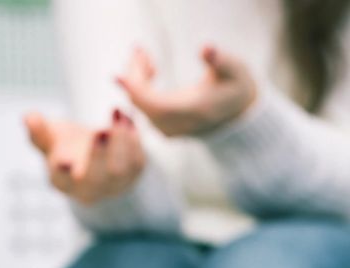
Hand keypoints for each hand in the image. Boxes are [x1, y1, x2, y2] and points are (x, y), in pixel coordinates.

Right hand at [24, 109, 145, 205]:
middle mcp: (88, 189)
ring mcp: (113, 186)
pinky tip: (127, 117)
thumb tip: (27, 117)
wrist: (95, 153)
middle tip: (100, 130)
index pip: (61, 179)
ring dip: (120, 140)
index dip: (62, 170)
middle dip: (98, 154)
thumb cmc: (67, 145)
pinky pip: (137, 160)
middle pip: (95, 178)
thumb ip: (39, 129)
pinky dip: (133, 137)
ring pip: (121, 170)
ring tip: (117, 113)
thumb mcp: (51, 137)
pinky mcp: (133, 176)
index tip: (64, 159)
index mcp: (63, 181)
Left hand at [117, 46, 256, 135]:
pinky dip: (140, 87)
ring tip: (144, 54)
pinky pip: (143, 107)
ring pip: (139, 104)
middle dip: (135, 74)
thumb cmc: (235, 88)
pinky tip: (150, 68)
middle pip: (142, 102)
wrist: (237, 114)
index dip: (135, 88)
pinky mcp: (162, 127)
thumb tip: (206, 48)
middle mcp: (175, 125)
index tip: (121, 71)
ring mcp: (167, 129)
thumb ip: (220, 60)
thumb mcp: (234, 70)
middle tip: (138, 50)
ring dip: (137, 78)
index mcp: (192, 111)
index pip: (154, 104)